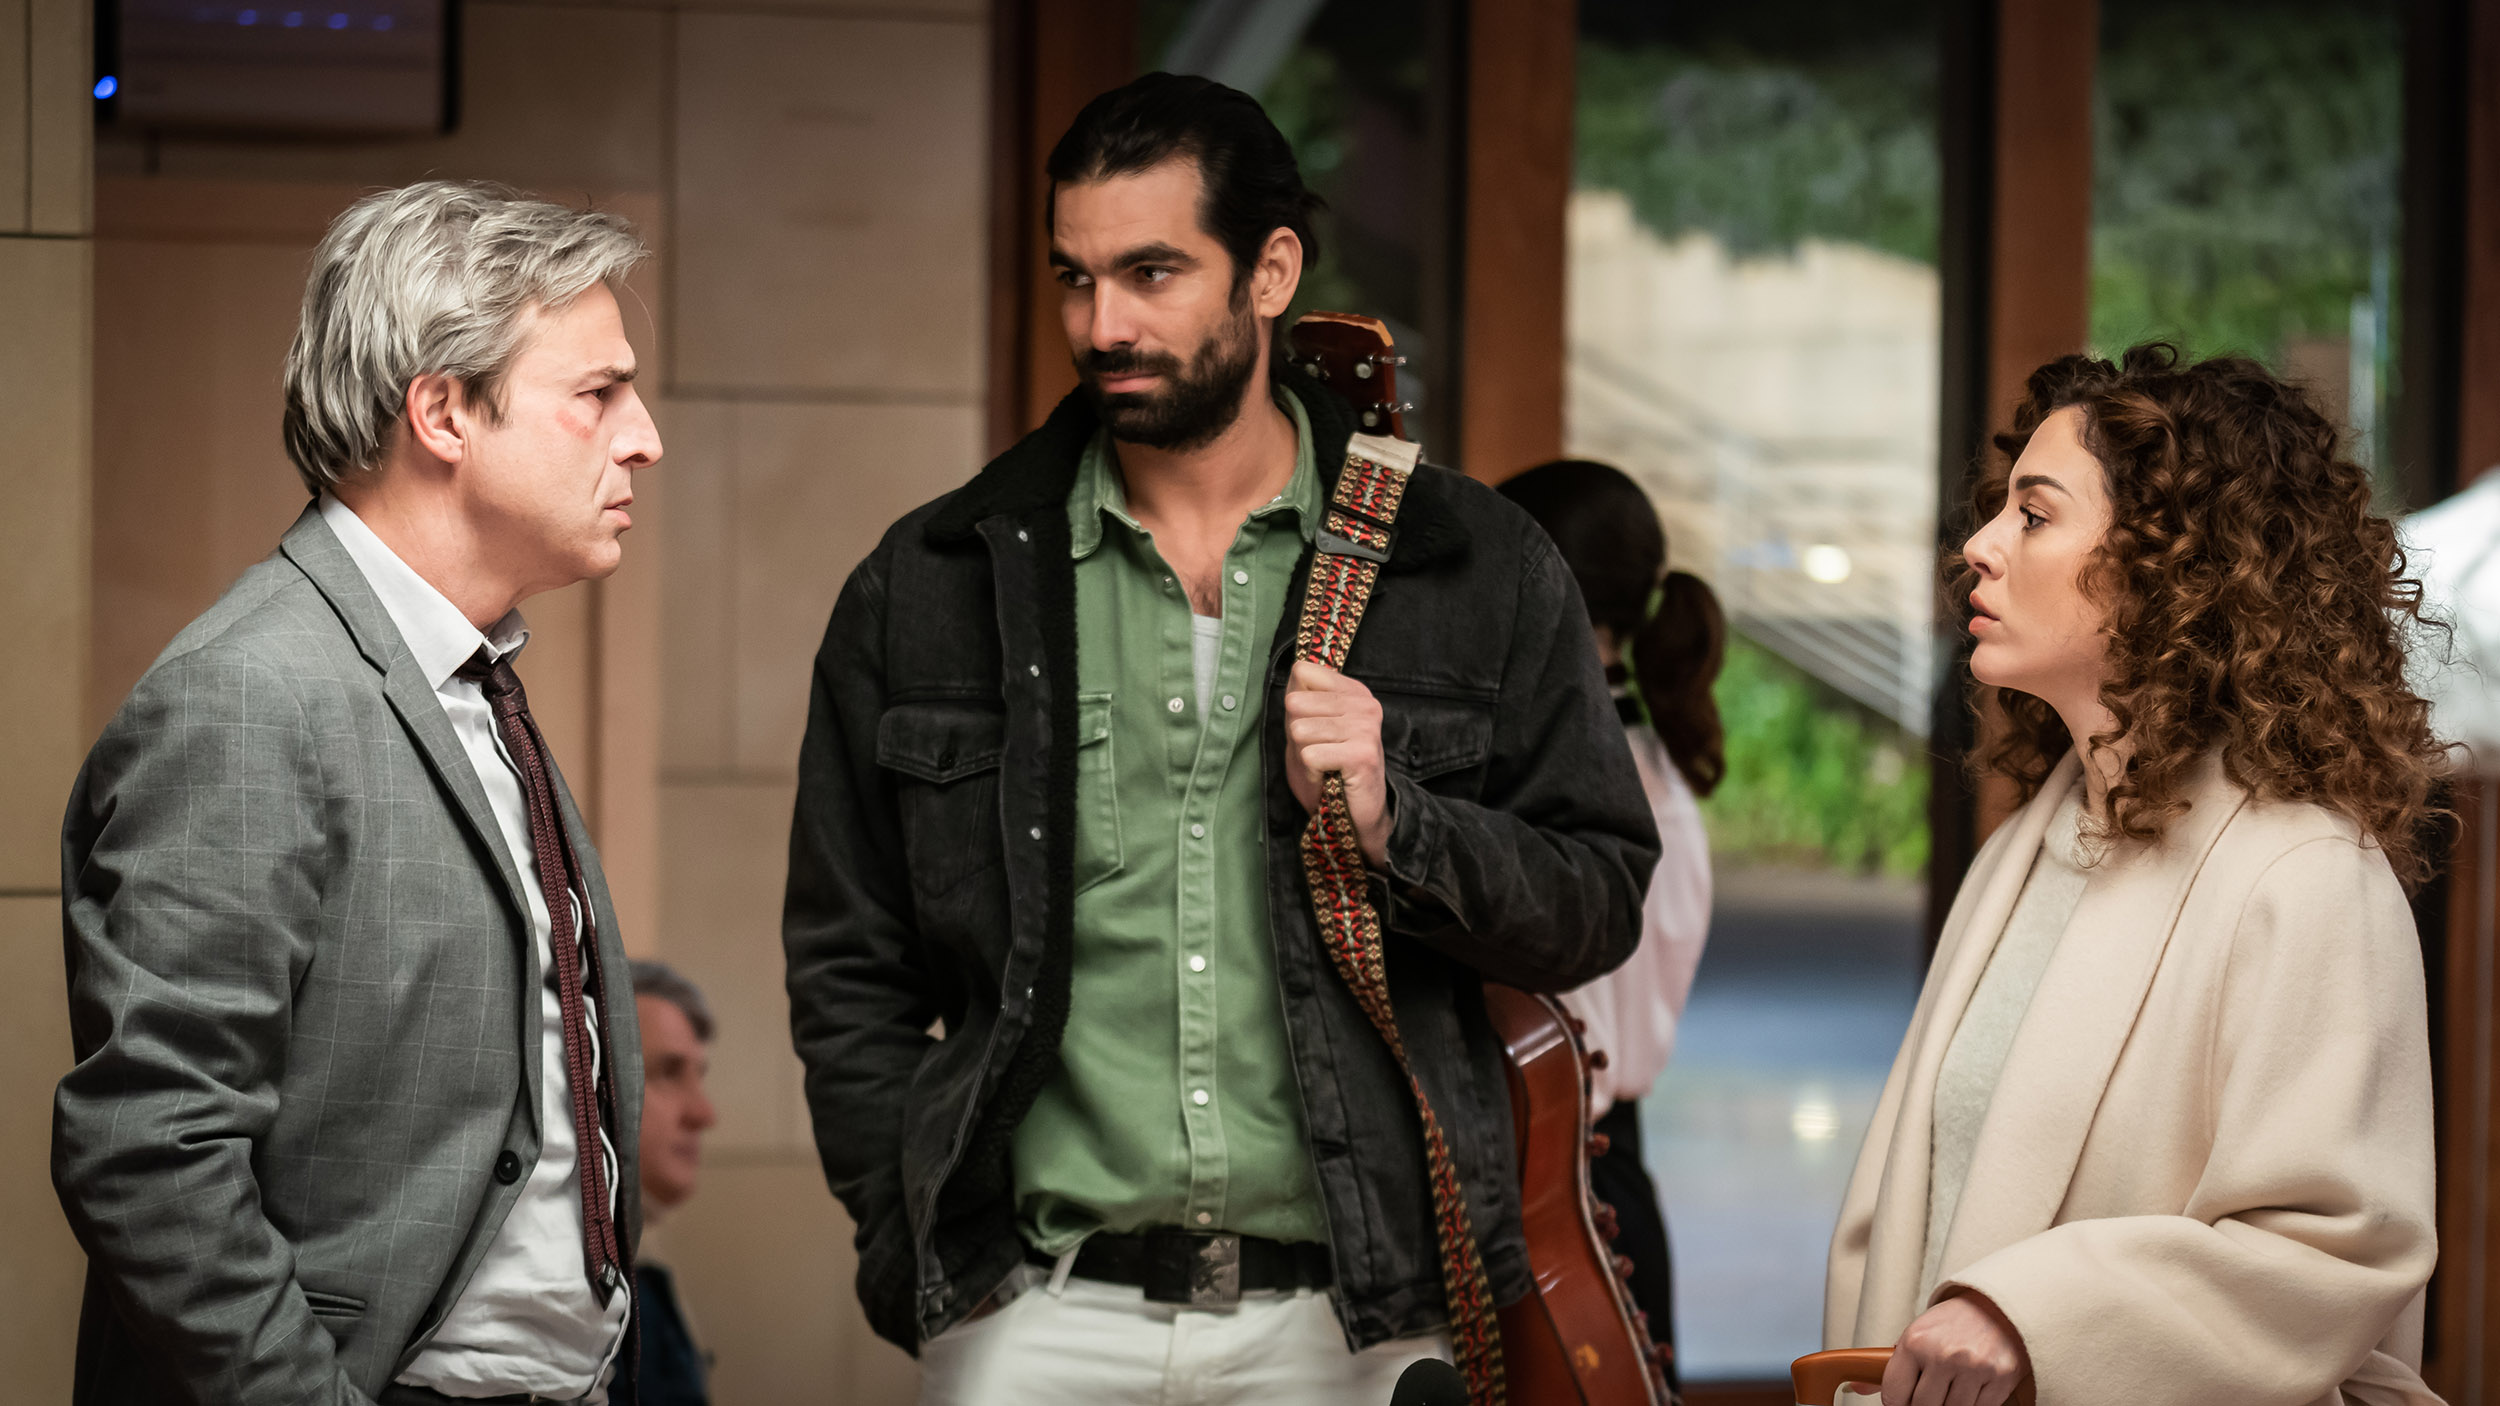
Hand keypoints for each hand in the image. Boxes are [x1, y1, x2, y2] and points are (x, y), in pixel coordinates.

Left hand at [1283, 660, 1391, 865]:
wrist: (1356, 815)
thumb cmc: (1329, 770)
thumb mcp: (1306, 728)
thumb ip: (1300, 700)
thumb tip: (1297, 669)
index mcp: (1353, 691)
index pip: (1302, 672)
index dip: (1296, 705)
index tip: (1315, 727)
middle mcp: (1364, 703)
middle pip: (1295, 702)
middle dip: (1297, 734)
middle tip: (1320, 752)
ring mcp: (1366, 727)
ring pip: (1300, 730)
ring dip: (1305, 756)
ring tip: (1325, 765)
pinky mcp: (1362, 754)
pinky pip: (1309, 755)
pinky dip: (1311, 772)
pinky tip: (1329, 777)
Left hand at [1881, 1293, 2028, 1405]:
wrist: (1996, 1308)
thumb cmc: (1951, 1325)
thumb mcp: (1915, 1336)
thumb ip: (1888, 1367)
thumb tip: (1855, 1387)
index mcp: (1916, 1341)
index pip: (1894, 1395)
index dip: (1897, 1403)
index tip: (1903, 1401)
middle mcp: (1944, 1354)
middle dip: (1923, 1405)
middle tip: (1929, 1394)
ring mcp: (1974, 1368)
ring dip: (1949, 1405)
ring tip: (1951, 1387)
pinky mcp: (2000, 1379)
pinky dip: (1973, 1405)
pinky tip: (1971, 1388)